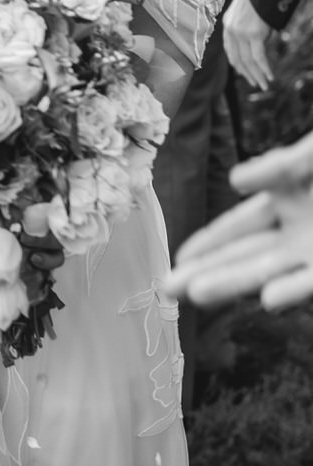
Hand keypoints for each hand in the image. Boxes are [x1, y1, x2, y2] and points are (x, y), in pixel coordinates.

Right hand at [164, 130, 312, 310]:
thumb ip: (282, 166)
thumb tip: (234, 181)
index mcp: (288, 199)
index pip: (238, 227)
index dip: (207, 243)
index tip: (177, 259)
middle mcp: (296, 231)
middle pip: (244, 255)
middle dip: (206, 270)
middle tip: (168, 290)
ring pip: (269, 271)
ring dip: (234, 283)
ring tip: (197, 295)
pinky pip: (311, 283)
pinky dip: (290, 290)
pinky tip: (268, 299)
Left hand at [221, 0, 273, 89]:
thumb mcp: (248, 12)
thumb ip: (249, 28)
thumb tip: (261, 43)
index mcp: (227, 25)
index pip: (230, 51)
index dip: (237, 64)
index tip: (245, 74)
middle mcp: (231, 31)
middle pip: (238, 59)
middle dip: (248, 74)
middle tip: (256, 84)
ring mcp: (241, 33)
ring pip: (248, 61)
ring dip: (257, 75)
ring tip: (264, 85)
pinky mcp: (253, 34)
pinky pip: (258, 56)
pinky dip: (264, 68)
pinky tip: (270, 76)